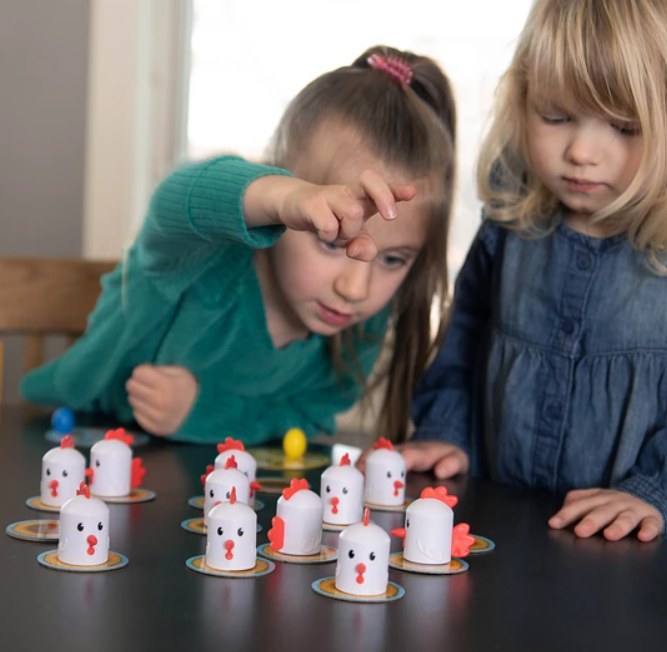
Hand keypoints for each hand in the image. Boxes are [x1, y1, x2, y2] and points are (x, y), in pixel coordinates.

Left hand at [125, 364, 197, 436]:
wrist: (203, 413)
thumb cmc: (189, 388)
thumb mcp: (179, 372)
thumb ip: (159, 369)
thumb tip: (138, 374)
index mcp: (166, 385)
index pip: (137, 373)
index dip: (144, 370)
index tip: (151, 373)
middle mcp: (159, 402)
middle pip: (131, 386)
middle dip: (138, 382)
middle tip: (149, 384)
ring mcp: (156, 417)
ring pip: (132, 400)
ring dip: (140, 396)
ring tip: (153, 396)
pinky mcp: (154, 428)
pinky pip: (136, 414)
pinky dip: (142, 409)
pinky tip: (154, 407)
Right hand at [245, 171, 415, 261]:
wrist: (293, 206)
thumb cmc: (328, 219)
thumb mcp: (348, 237)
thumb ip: (362, 248)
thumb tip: (361, 251)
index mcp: (362, 197)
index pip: (383, 187)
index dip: (396, 191)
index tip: (412, 193)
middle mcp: (349, 191)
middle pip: (371, 181)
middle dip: (385, 198)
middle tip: (391, 217)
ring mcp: (330, 195)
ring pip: (353, 212)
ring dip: (349, 231)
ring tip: (339, 234)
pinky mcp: (312, 203)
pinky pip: (329, 226)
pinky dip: (329, 236)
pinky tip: (322, 233)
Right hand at [356, 440, 468, 478]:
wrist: (438, 445)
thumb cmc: (447, 456)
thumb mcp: (459, 459)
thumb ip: (452, 464)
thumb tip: (441, 472)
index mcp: (422, 451)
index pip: (411, 455)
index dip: (401, 461)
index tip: (392, 472)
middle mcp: (403, 449)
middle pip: (384, 452)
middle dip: (371, 462)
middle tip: (359, 475)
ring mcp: (392, 452)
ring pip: (373, 454)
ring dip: (360, 464)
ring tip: (348, 478)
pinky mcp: (385, 456)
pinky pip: (369, 458)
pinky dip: (358, 466)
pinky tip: (348, 477)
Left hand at [548, 488, 663, 541]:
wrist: (642, 498)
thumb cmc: (610, 505)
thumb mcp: (592, 501)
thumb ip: (575, 505)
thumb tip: (559, 517)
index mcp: (597, 499)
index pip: (579, 506)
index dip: (565, 515)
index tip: (554, 524)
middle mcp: (614, 502)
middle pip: (601, 511)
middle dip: (591, 521)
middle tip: (580, 531)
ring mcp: (633, 510)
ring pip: (626, 517)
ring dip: (618, 526)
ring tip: (609, 535)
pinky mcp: (651, 518)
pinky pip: (651, 524)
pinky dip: (648, 530)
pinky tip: (642, 537)